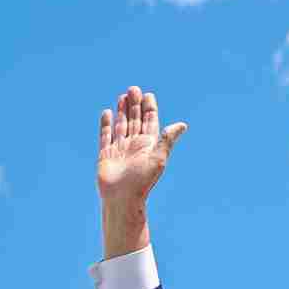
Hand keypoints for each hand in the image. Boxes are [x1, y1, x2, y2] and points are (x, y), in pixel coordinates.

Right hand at [96, 86, 186, 256]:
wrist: (122, 199)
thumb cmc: (142, 181)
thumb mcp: (158, 158)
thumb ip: (167, 139)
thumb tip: (183, 125)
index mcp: (148, 145)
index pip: (150, 121)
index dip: (149, 108)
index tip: (147, 95)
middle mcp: (134, 146)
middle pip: (135, 120)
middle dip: (134, 105)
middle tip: (133, 89)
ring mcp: (120, 150)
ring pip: (121, 126)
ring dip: (122, 111)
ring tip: (122, 97)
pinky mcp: (106, 155)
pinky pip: (105, 136)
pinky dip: (106, 125)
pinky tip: (107, 113)